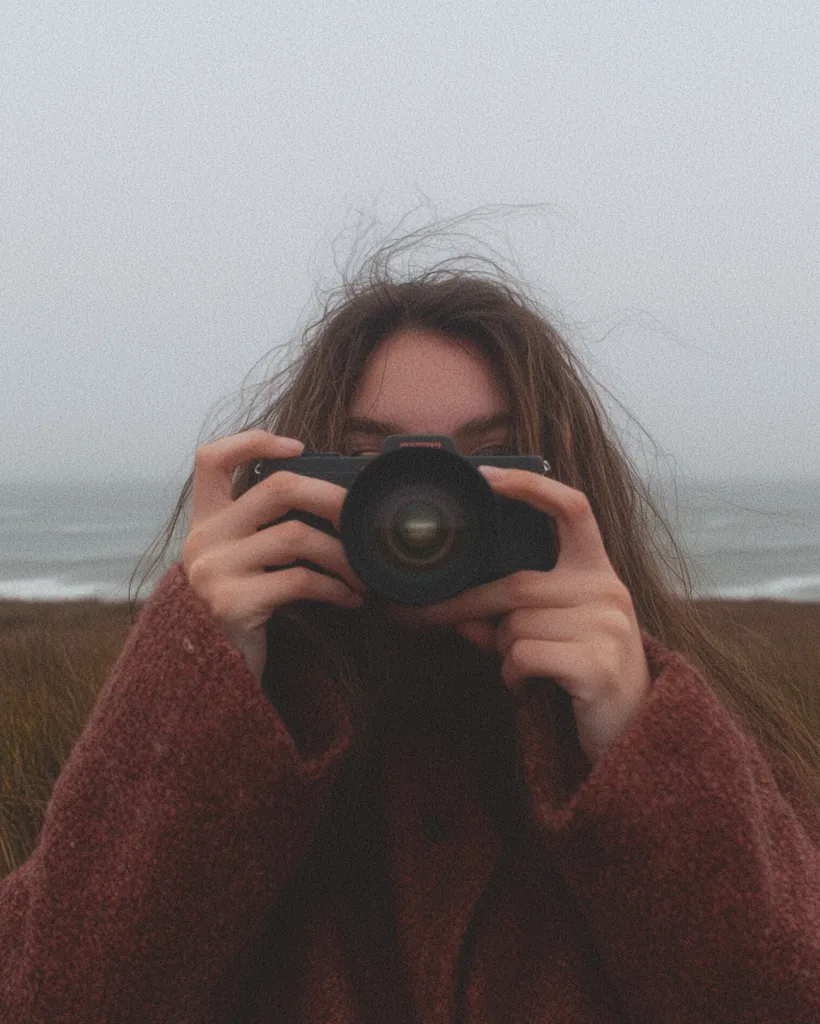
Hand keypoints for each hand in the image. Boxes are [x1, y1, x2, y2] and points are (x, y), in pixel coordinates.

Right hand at [182, 430, 364, 681]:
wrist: (212, 675)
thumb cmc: (242, 609)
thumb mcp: (242, 560)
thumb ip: (265, 527)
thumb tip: (336, 500)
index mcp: (206, 520)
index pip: (212, 459)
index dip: (253, 441)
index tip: (298, 446)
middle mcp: (203, 539)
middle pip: (276, 488)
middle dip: (332, 498)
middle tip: (363, 517)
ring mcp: (214, 570)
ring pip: (296, 536)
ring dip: (342, 554)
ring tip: (363, 573)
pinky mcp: (232, 602)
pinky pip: (300, 581)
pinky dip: (336, 588)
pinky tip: (351, 599)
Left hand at [391, 466, 650, 765]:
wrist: (634, 731)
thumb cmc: (586, 673)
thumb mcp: (552, 634)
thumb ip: (508, 616)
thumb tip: (455, 610)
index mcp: (598, 571)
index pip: (572, 509)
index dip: (530, 487)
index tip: (486, 476)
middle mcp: (607, 590)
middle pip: (516, 584)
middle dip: (463, 604)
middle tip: (419, 615)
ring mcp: (606, 625)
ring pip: (514, 626)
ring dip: (501, 652)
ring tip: (523, 671)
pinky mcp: (596, 663)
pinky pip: (523, 656)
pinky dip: (512, 675)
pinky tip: (528, 687)